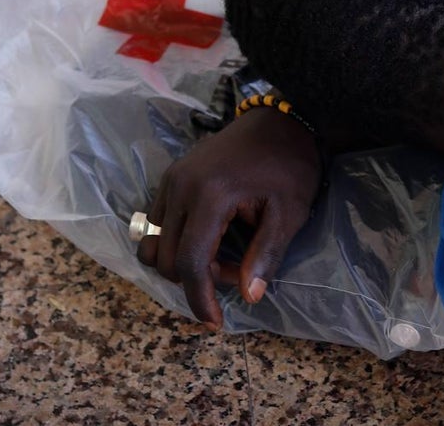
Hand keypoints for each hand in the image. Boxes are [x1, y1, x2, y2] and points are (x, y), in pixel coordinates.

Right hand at [136, 105, 321, 329]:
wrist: (280, 121)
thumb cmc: (289, 166)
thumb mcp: (289, 213)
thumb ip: (266, 256)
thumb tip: (249, 297)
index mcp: (210, 195)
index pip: (191, 263)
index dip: (200, 299)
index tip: (215, 323)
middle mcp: (180, 187)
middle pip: (167, 259)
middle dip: (198, 279)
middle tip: (238, 273)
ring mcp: (171, 180)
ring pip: (154, 243)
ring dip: (182, 263)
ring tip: (222, 258)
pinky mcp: (170, 177)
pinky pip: (157, 223)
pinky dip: (176, 242)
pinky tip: (210, 239)